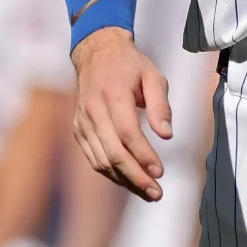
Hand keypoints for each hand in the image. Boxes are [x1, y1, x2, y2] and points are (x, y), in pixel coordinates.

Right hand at [70, 27, 171, 201]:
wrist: (96, 54)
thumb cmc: (130, 65)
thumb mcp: (153, 75)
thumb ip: (161, 105)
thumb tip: (167, 135)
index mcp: (113, 95)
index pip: (127, 133)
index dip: (143, 155)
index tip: (160, 171)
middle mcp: (93, 111)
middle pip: (113, 152)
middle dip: (135, 176)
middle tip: (155, 192)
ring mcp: (82, 122)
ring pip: (101, 160)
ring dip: (124, 179)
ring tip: (146, 192)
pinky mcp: (78, 130)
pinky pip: (93, 157)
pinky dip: (110, 172)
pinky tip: (128, 179)